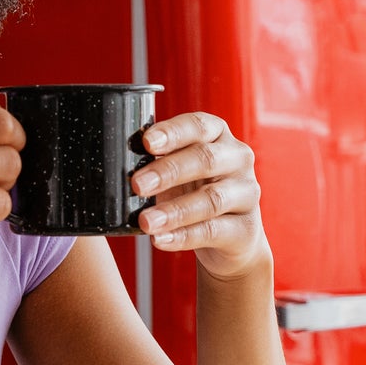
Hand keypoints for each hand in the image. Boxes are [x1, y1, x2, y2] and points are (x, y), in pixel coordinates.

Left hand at [131, 112, 270, 279]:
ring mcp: (246, 193)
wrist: (230, 237)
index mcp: (217, 135)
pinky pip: (213, 231)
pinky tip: (160, 239)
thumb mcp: (176, 173)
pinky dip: (183, 236)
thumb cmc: (194, 193)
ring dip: (174, 211)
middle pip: (205, 159)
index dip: (172, 132)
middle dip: (168, 171)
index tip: (147, 142)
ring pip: (211, 199)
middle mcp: (237, 158)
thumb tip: (119, 164)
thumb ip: (156, 163)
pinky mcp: (246, 228)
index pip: (198, 125)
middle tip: (137, 184)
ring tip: (146, 221)